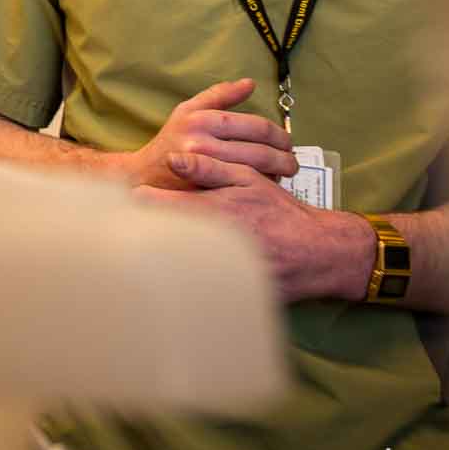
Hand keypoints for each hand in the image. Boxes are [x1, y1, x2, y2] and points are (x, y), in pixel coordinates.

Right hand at [125, 78, 298, 190]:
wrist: (141, 176)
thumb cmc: (169, 142)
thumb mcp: (187, 111)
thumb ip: (219, 96)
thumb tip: (249, 83)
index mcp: (202, 119)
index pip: (254, 126)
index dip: (278, 135)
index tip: (287, 142)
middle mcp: (201, 143)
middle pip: (259, 152)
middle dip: (284, 158)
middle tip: (292, 162)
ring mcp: (202, 170)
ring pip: (254, 173)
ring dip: (276, 175)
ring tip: (283, 174)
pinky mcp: (203, 191)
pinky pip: (241, 190)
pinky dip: (258, 188)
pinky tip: (264, 186)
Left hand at [135, 153, 373, 302]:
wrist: (318, 252)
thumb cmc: (278, 211)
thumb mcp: (248, 180)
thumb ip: (209, 168)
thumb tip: (173, 158)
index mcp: (213, 211)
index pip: (158, 206)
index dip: (140, 201)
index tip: (130, 196)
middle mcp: (212, 241)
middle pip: (159, 236)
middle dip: (146, 227)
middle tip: (134, 220)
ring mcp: (219, 269)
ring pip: (171, 261)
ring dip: (160, 252)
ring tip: (150, 245)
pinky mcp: (226, 291)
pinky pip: (192, 284)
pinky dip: (181, 275)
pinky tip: (177, 269)